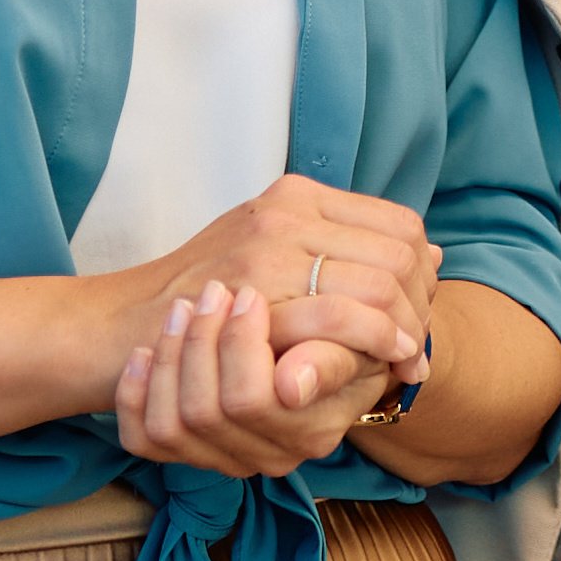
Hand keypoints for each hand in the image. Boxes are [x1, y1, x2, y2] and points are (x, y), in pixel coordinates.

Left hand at [109, 279, 386, 476]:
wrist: (316, 357)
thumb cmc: (341, 341)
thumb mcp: (357, 341)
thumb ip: (330, 358)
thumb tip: (290, 384)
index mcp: (311, 432)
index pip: (254, 400)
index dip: (240, 344)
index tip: (248, 294)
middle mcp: (269, 457)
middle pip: (207, 411)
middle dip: (203, 340)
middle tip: (215, 290)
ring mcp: (226, 461)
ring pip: (172, 424)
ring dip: (170, 357)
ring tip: (185, 307)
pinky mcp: (187, 455)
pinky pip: (142, 438)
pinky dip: (136, 391)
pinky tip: (145, 350)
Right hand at [167, 177, 442, 358]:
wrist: (127, 323)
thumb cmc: (203, 295)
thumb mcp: (273, 255)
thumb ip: (342, 250)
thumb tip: (433, 253)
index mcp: (297, 196)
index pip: (398, 224)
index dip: (422, 273)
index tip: (421, 314)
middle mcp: (287, 211)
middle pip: (398, 254)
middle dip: (420, 308)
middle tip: (419, 351)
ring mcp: (270, 247)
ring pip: (378, 284)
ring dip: (402, 331)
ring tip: (405, 363)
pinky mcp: (254, 292)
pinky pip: (340, 315)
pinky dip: (372, 344)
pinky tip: (378, 365)